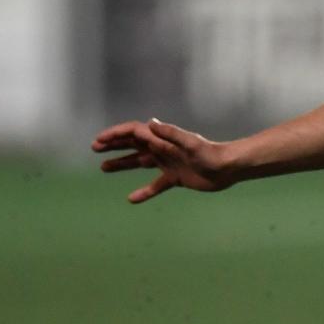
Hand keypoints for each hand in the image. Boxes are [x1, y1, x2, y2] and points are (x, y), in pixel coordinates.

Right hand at [90, 118, 235, 203]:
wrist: (228, 169)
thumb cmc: (211, 154)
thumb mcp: (190, 143)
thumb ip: (170, 134)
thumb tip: (150, 124)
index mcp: (163, 139)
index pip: (134, 132)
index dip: (116, 134)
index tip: (100, 141)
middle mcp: (162, 148)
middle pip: (133, 145)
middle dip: (114, 145)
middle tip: (95, 149)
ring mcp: (168, 163)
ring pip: (139, 162)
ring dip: (122, 163)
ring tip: (104, 168)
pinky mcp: (175, 177)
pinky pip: (155, 185)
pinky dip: (144, 191)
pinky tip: (132, 199)